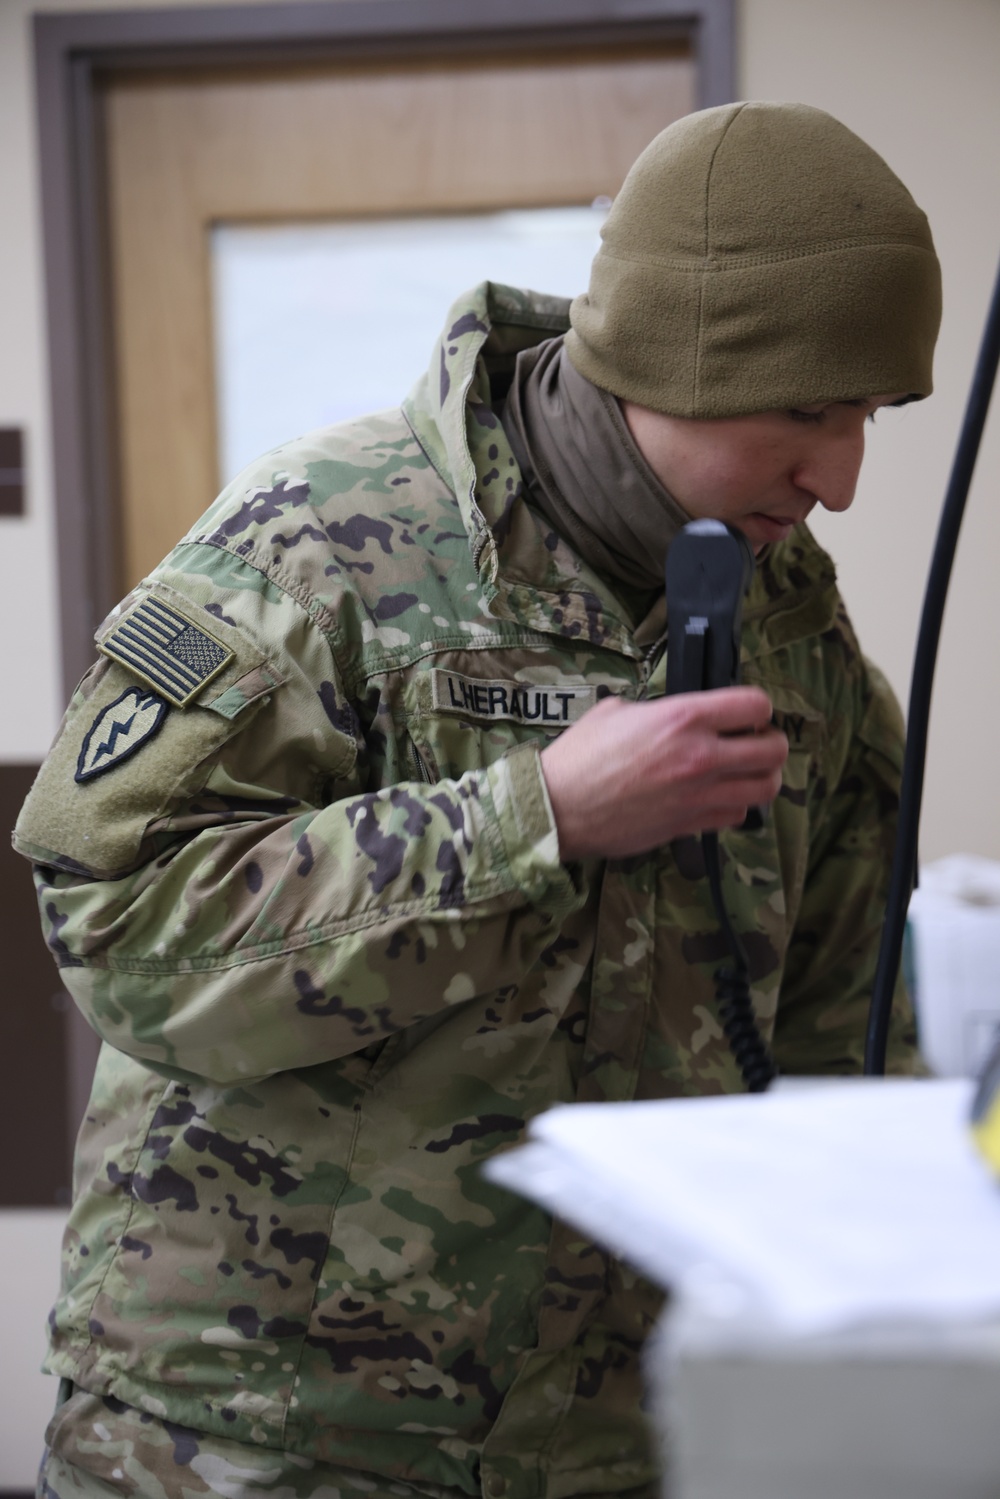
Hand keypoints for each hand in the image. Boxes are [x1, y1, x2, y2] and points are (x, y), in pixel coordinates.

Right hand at [539, 687, 787, 860]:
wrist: (559, 807)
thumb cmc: (580, 755)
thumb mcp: (617, 711)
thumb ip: (657, 710)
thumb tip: (673, 716)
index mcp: (683, 716)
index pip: (755, 704)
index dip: (757, 707)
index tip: (746, 714)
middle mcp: (701, 755)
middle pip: (774, 750)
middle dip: (770, 743)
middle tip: (754, 743)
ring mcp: (700, 794)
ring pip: (766, 788)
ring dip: (762, 777)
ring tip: (745, 773)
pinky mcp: (691, 824)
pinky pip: (737, 815)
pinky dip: (736, 805)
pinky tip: (718, 797)